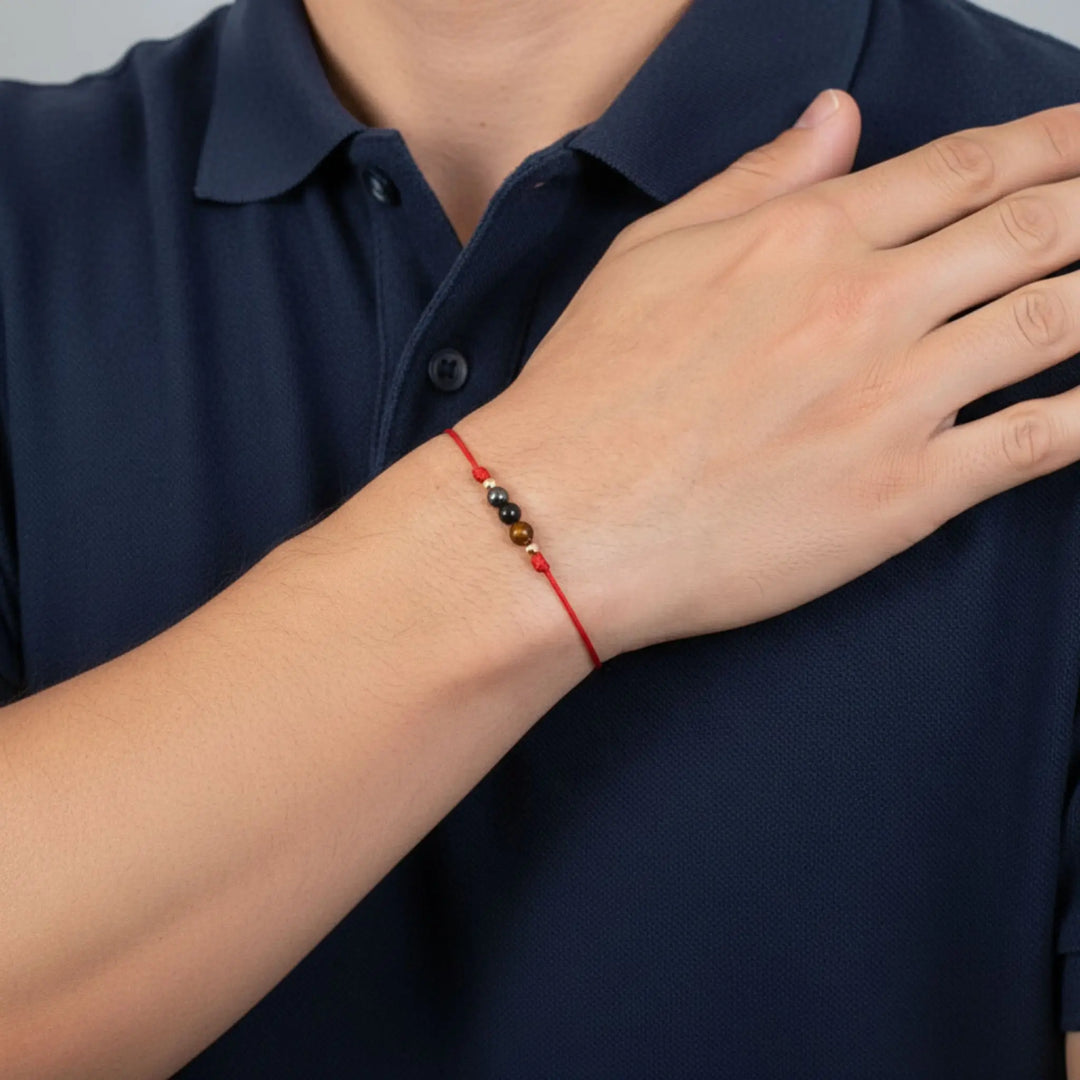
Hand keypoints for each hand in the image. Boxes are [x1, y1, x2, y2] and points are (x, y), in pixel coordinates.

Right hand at [458, 93, 1079, 661]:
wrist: (560, 516)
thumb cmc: (589, 391)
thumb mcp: (652, 253)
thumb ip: (756, 180)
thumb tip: (834, 116)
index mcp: (806, 238)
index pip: (964, 168)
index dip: (1052, 143)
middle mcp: (865, 304)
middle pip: (1032, 230)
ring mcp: (893, 399)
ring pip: (1055, 321)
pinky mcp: (902, 494)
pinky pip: (1036, 442)